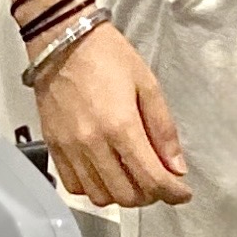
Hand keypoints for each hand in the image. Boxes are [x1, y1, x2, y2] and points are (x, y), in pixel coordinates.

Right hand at [36, 23, 191, 207]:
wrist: (63, 40)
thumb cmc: (107, 56)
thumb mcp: (148, 85)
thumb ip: (164, 130)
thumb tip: (176, 167)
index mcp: (120, 126)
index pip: (152, 178)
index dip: (173, 193)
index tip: (182, 193)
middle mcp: (92, 143)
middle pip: (126, 195)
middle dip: (150, 195)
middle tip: (159, 181)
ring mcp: (69, 148)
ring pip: (100, 196)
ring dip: (122, 195)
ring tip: (133, 178)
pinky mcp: (53, 146)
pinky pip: (74, 186)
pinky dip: (94, 189)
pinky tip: (105, 174)